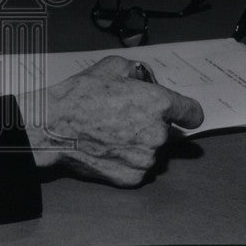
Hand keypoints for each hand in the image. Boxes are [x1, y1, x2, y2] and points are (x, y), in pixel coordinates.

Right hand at [18, 56, 202, 185]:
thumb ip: (136, 71)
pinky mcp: (132, 178)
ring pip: (150, 151)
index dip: (187, 113)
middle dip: (149, 125)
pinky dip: (125, 161)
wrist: (53, 127)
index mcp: (158, 103)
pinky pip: (136, 169)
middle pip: (165, 131)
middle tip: (121, 118)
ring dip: (137, 145)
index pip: (192, 112)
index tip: (183, 116)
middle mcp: (158, 134)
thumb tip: (143, 79)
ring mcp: (145, 159)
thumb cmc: (79, 96)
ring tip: (109, 135)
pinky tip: (106, 150)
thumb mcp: (110, 67)